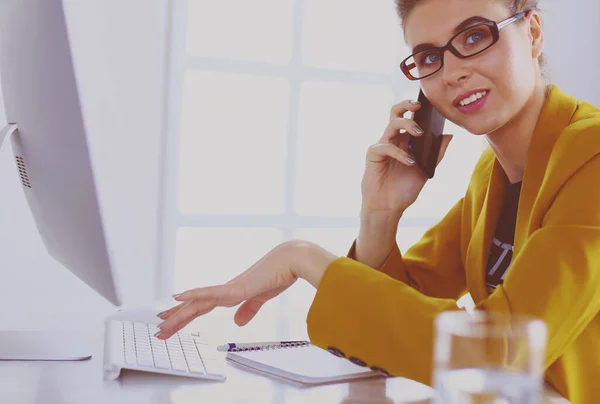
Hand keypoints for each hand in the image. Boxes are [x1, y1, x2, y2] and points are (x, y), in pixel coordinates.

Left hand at [155, 240, 336, 339]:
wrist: (291, 260)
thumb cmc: (279, 275)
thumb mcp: (261, 298)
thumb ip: (248, 310)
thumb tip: (237, 322)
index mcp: (232, 293)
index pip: (203, 306)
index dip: (187, 314)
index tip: (173, 322)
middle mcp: (226, 289)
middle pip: (196, 306)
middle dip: (177, 318)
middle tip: (160, 329)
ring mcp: (229, 288)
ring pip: (198, 302)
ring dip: (179, 313)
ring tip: (162, 322)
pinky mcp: (236, 287)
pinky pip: (211, 292)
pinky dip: (194, 294)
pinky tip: (178, 296)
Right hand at [361, 99, 453, 217]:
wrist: (388, 207)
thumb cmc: (404, 190)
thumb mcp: (426, 170)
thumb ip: (437, 154)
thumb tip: (449, 135)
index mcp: (405, 141)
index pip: (410, 117)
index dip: (417, 108)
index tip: (432, 104)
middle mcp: (393, 140)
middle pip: (396, 113)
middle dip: (406, 104)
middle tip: (419, 106)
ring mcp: (382, 146)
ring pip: (392, 124)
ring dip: (407, 124)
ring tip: (419, 133)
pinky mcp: (374, 155)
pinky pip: (386, 147)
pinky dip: (400, 153)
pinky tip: (410, 162)